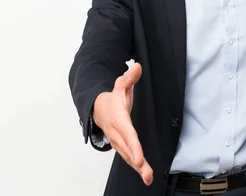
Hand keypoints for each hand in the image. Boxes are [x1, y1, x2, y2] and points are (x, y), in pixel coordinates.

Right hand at [93, 62, 152, 185]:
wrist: (96, 108)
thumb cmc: (112, 99)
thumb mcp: (120, 85)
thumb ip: (130, 77)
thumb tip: (138, 66)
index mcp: (118, 118)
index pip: (127, 133)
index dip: (133, 146)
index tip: (139, 157)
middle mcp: (117, 132)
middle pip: (127, 148)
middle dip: (136, 161)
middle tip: (146, 172)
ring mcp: (117, 140)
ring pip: (127, 155)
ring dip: (138, 168)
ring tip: (148, 178)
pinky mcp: (120, 145)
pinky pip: (128, 156)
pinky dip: (136, 166)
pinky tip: (145, 174)